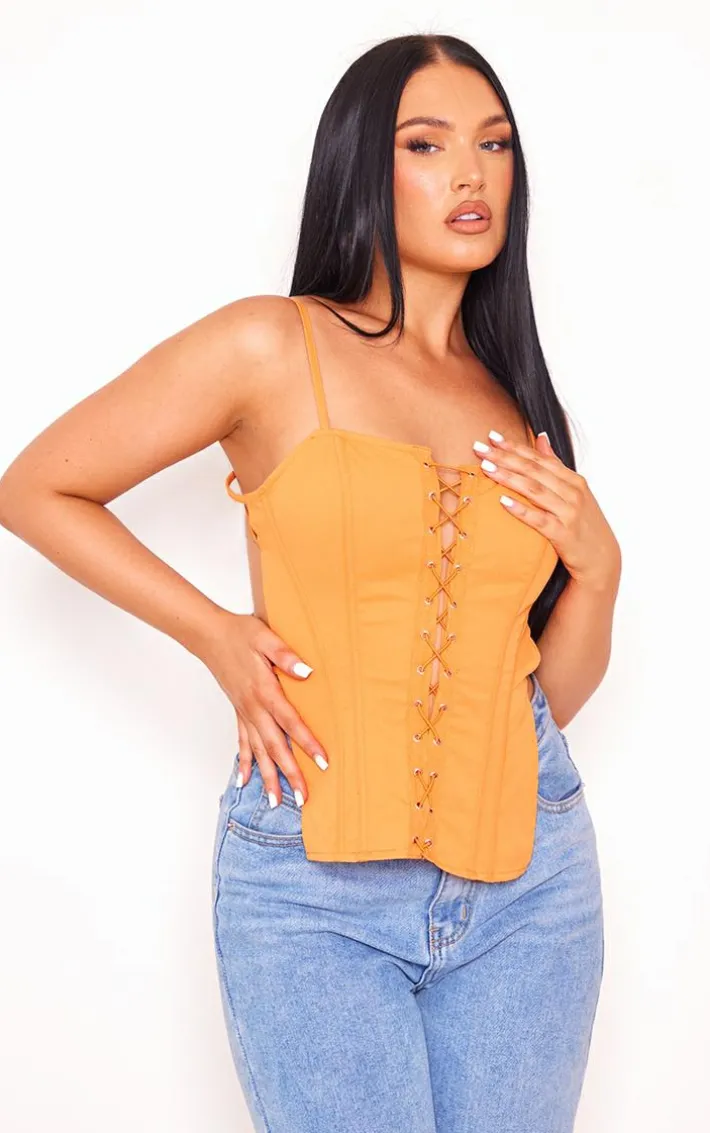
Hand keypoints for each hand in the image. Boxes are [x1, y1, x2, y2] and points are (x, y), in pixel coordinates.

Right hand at [200, 611, 327, 805]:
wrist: (209, 636)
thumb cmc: (240, 633)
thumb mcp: (265, 637)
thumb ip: (286, 655)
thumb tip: (307, 671)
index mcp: (264, 691)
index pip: (290, 722)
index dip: (307, 743)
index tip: (323, 762)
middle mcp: (253, 708)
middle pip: (274, 747)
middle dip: (289, 774)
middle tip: (303, 798)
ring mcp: (244, 713)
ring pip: (257, 751)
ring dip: (267, 777)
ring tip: (277, 802)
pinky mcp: (238, 712)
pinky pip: (241, 743)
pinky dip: (244, 763)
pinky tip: (244, 781)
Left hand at [472, 428, 620, 588]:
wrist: (601, 558)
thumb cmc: (584, 523)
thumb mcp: (574, 490)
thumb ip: (555, 464)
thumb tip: (541, 437)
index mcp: (573, 479)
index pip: (538, 458)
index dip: (514, 447)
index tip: (492, 437)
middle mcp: (572, 492)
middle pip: (533, 470)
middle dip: (504, 457)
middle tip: (480, 449)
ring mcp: (569, 512)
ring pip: (534, 490)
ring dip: (508, 477)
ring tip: (486, 468)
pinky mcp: (563, 534)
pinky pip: (539, 520)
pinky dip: (521, 509)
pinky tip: (502, 502)